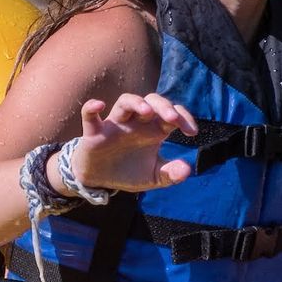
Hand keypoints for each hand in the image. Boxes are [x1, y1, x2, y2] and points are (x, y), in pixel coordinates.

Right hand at [64, 93, 197, 193]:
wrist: (99, 180)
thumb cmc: (129, 172)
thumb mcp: (153, 177)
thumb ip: (171, 174)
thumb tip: (187, 170)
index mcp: (153, 130)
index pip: (172, 113)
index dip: (184, 117)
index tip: (192, 132)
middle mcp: (136, 122)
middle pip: (151, 101)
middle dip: (163, 106)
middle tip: (172, 119)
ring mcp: (115, 124)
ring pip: (124, 101)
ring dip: (136, 103)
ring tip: (147, 112)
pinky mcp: (94, 132)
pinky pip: (89, 115)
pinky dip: (92, 108)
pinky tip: (99, 106)